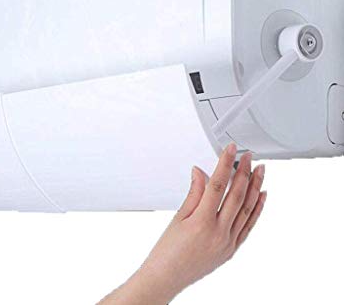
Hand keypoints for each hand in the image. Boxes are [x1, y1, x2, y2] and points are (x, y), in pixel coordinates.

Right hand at [100, 144, 266, 303]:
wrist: (167, 277)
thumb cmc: (167, 251)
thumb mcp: (177, 217)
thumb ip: (193, 193)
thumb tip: (201, 173)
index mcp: (201, 221)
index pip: (218, 185)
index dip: (226, 164)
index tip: (231, 150)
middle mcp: (218, 232)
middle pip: (236, 195)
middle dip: (244, 172)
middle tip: (249, 157)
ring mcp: (228, 242)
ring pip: (247, 210)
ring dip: (255, 188)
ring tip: (260, 171)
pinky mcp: (232, 250)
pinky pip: (249, 227)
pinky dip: (257, 210)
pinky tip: (261, 197)